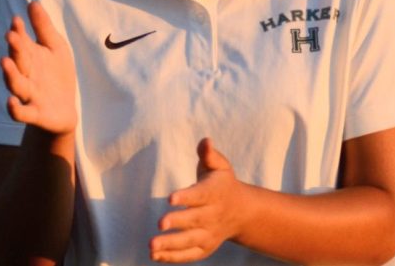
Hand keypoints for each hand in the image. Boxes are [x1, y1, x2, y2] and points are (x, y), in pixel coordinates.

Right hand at [0, 1, 76, 135]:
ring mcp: (28, 95)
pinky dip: (14, 109)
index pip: (23, 43)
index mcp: (31, 58)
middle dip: (15, 48)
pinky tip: (11, 101)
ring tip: (5, 61)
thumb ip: (43, 28)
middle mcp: (26, 75)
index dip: (19, 31)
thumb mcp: (55, 48)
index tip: (17, 19)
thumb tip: (32, 2)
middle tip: (11, 35)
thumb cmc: (56, 76)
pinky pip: (21, 113)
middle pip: (19, 61)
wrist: (62, 111)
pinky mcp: (34, 113)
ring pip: (16, 84)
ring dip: (10, 74)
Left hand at [151, 138, 243, 262]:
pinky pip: (190, 254)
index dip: (186, 196)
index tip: (170, 198)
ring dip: (171, 244)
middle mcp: (214, 214)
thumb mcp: (219, 166)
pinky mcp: (206, 247)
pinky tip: (155, 255)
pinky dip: (174, 257)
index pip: (201, 194)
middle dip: (177, 222)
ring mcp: (210, 233)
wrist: (242, 211)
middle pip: (195, 219)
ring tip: (152, 245)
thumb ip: (209, 154)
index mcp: (216, 192)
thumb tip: (205, 141)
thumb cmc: (222, 183)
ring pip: (191, 240)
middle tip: (160, 224)